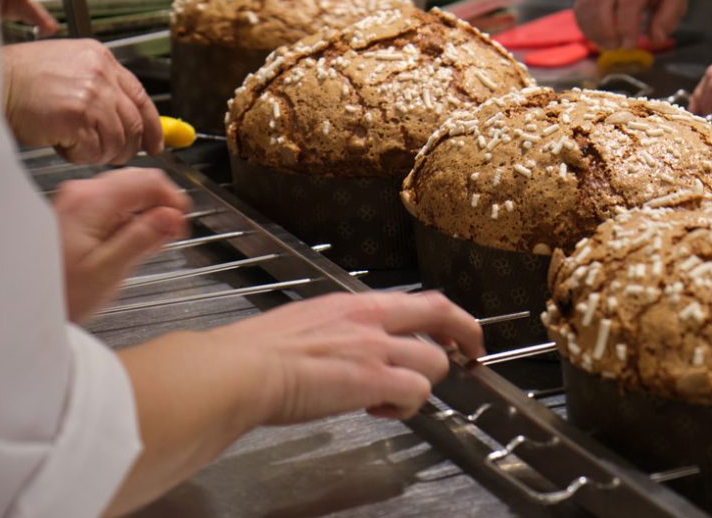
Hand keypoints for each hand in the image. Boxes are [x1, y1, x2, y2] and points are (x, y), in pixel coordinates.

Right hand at [2, 39, 163, 163]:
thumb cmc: (20, 80)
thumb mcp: (68, 70)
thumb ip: (100, 88)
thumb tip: (127, 119)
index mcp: (101, 59)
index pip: (141, 96)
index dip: (153, 126)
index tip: (157, 143)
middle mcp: (101, 73)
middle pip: (134, 123)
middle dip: (128, 147)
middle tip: (114, 156)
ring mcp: (91, 94)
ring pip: (117, 140)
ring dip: (100, 153)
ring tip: (77, 147)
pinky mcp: (77, 115)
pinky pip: (94, 150)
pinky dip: (80, 156)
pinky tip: (63, 145)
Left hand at [53, 168, 190, 322]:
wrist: (25, 303)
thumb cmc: (62, 292)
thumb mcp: (109, 270)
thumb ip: (142, 239)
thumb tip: (172, 216)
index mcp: (90, 202)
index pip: (148, 181)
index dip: (173, 200)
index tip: (183, 223)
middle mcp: (82, 193)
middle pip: (139, 180)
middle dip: (162, 205)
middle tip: (172, 234)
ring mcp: (78, 199)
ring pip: (129, 189)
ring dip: (148, 211)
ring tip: (152, 243)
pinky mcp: (77, 209)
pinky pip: (116, 201)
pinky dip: (132, 216)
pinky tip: (133, 241)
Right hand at [219, 291, 484, 423]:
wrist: (239, 370)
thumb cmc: (254, 353)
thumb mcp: (302, 325)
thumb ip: (332, 333)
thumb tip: (338, 349)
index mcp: (352, 305)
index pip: (414, 300)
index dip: (444, 315)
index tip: (454, 330)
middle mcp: (370, 320)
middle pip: (441, 314)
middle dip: (466, 333)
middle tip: (472, 353)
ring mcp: (374, 348)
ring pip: (434, 362)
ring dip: (421, 385)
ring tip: (390, 400)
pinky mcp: (373, 380)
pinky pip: (417, 393)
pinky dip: (406, 408)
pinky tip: (378, 412)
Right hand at [574, 0, 687, 49]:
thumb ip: (668, 18)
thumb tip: (656, 39)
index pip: (627, 2)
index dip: (625, 27)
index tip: (629, 46)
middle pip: (600, 2)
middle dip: (604, 31)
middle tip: (616, 47)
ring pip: (586, 6)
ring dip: (593, 31)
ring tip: (608, 44)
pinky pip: (580, 9)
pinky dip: (585, 26)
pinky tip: (598, 37)